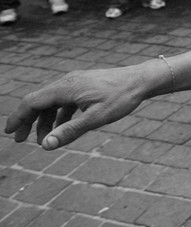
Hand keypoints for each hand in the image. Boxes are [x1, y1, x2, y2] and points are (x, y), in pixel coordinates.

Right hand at [5, 65, 152, 149]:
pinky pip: (64, 100)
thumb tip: (45, 145)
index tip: (9, 133)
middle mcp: (68, 82)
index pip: (32, 102)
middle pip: (39, 101)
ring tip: (43, 139)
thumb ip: (70, 131)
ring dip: (45, 120)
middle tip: (20, 140)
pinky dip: (58, 114)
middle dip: (28, 120)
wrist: (141, 80)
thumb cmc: (121, 98)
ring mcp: (76, 82)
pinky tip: (62, 127)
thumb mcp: (96, 118)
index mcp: (66, 88)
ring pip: (52, 101)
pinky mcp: (85, 85)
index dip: (18, 117)